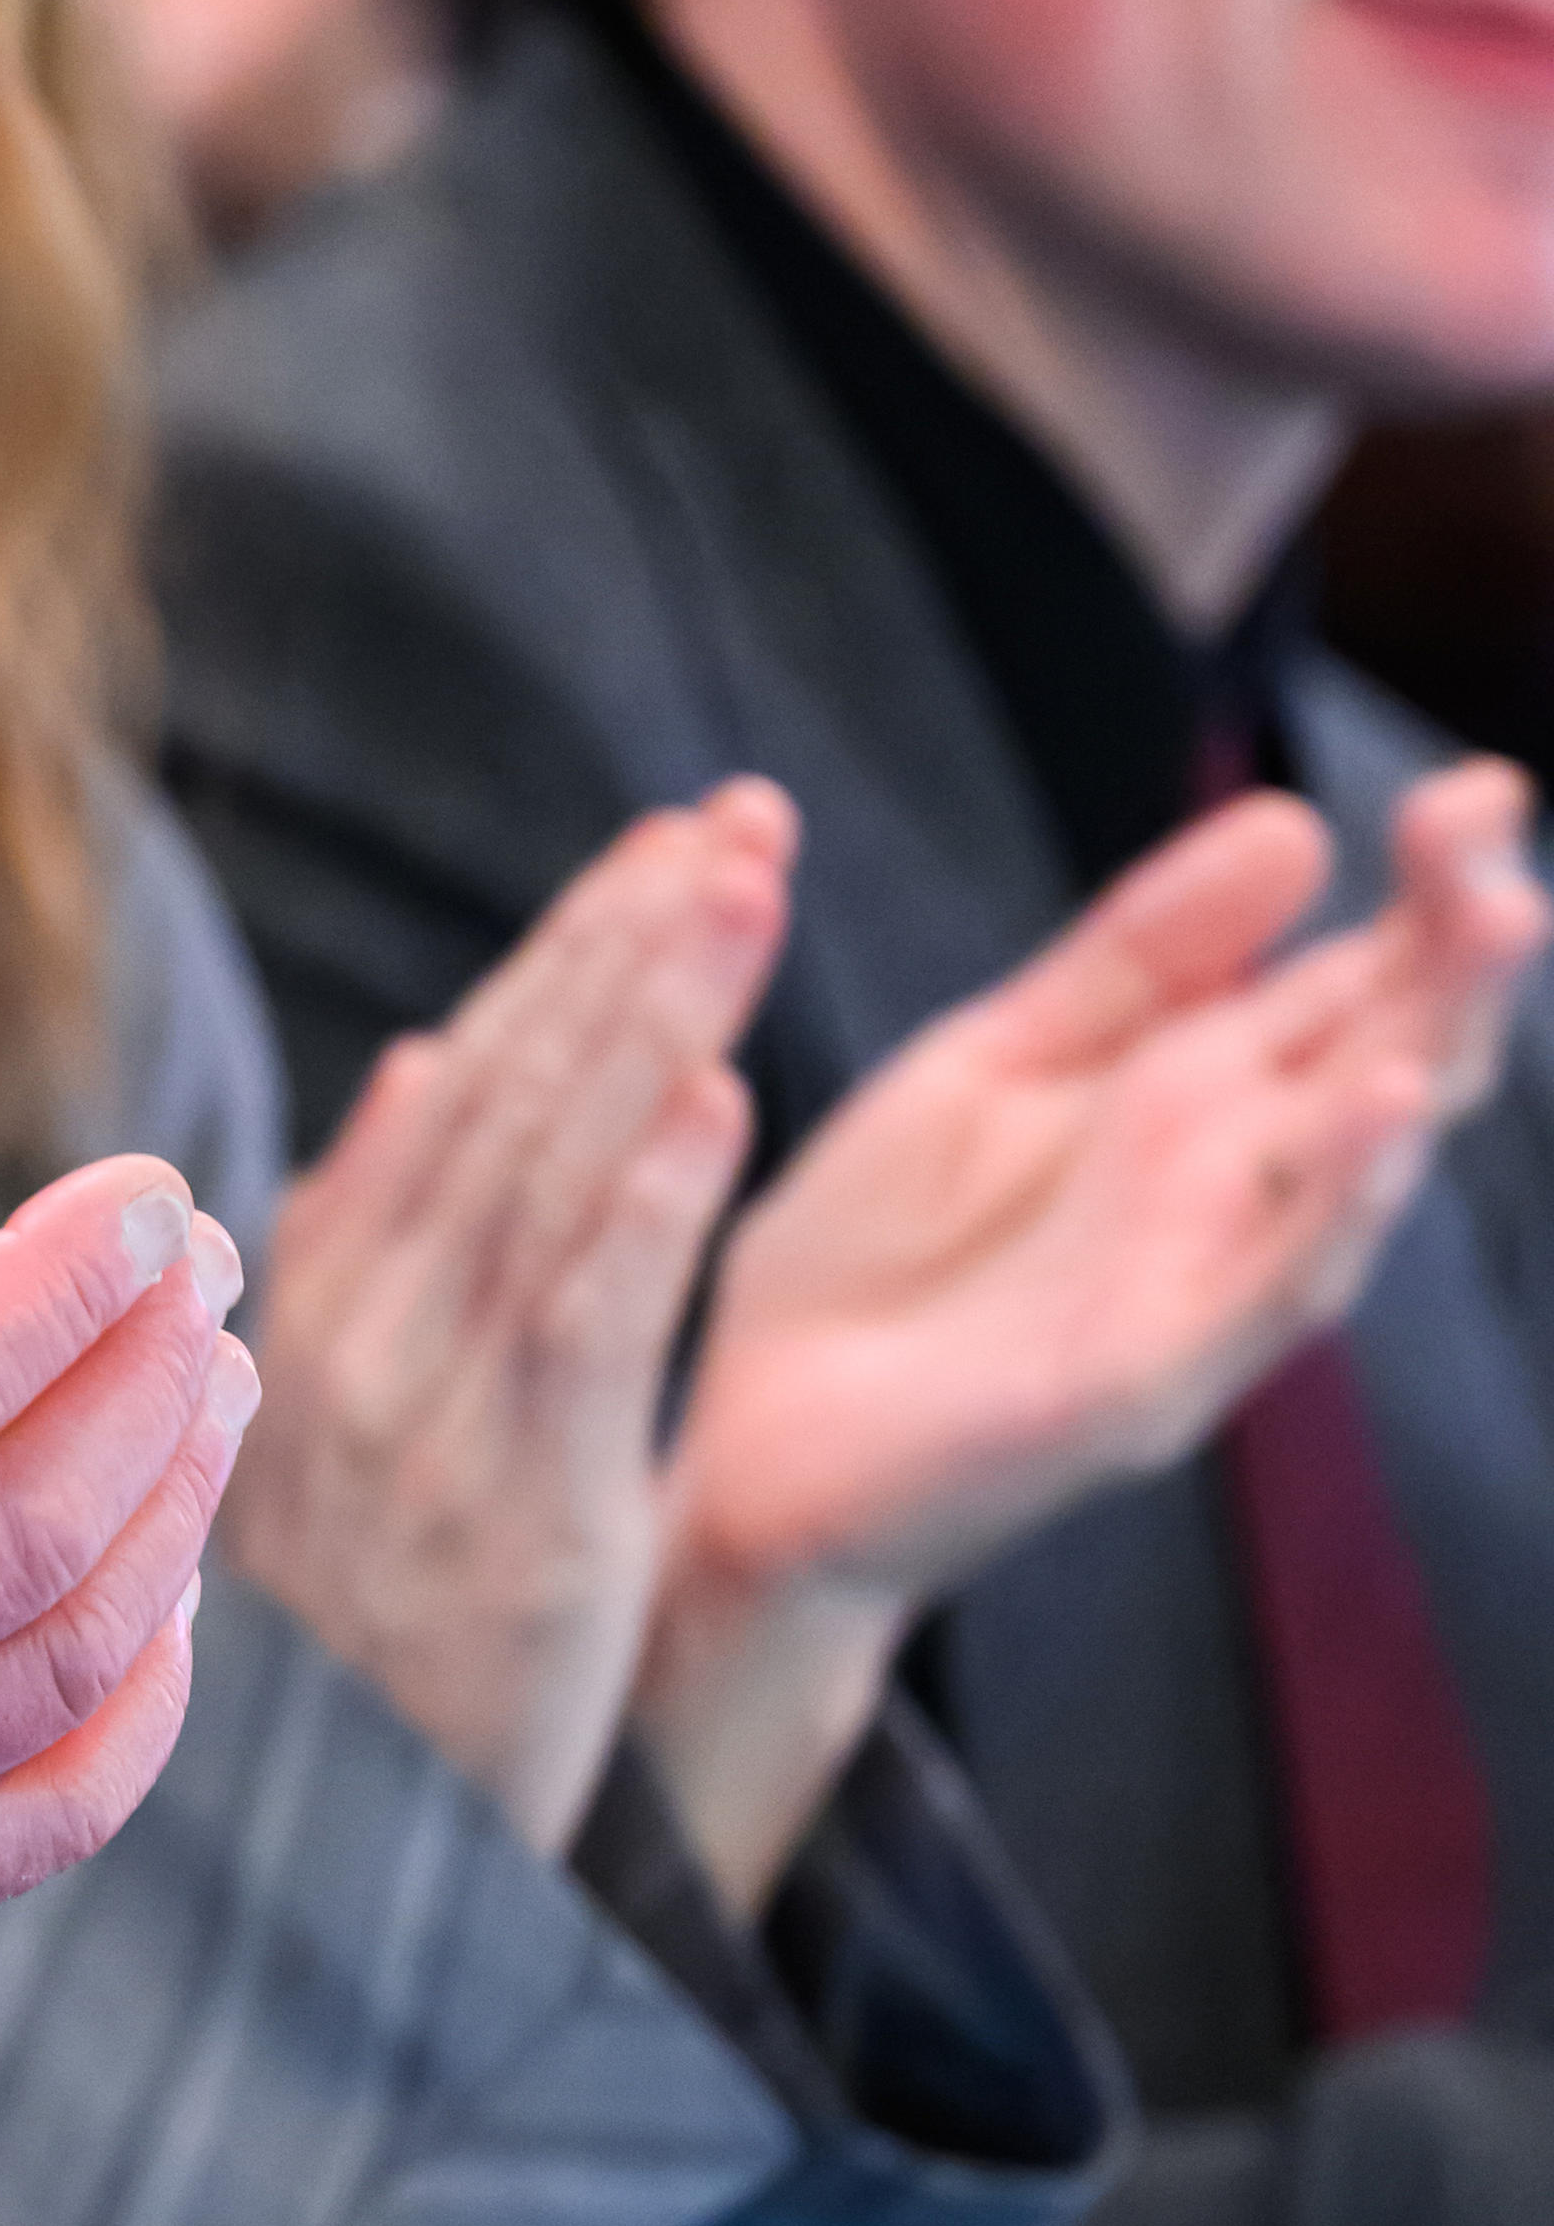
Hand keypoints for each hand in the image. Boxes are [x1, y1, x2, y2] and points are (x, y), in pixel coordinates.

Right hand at [0, 1074, 246, 2225]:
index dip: (58, 1276)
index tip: (144, 1187)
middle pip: (37, 1502)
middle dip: (150, 1356)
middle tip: (202, 1251)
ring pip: (74, 1644)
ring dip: (174, 1497)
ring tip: (216, 1378)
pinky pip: (58, 1802)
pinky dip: (146, 1694)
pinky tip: (170, 1598)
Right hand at [221, 788, 783, 1849]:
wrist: (311, 1871)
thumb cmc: (332, 1648)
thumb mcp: (313, 1433)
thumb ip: (356, 1247)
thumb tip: (408, 1067)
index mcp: (312, 1307)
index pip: (455, 1089)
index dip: (567, 955)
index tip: (667, 843)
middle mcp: (354, 1340)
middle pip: (501, 1103)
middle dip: (626, 945)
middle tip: (736, 818)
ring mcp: (429, 1423)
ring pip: (544, 1181)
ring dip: (651, 1022)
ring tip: (744, 894)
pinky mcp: (516, 1517)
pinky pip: (580, 1335)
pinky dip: (643, 1207)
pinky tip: (712, 1100)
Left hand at [638, 768, 1544, 1908]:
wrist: (745, 1444)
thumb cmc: (879, 1265)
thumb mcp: (994, 1064)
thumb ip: (1136, 962)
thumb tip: (1296, 826)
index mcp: (1190, 1108)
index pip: (1346, 979)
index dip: (1419, 883)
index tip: (1478, 780)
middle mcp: (1227, 1196)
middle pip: (1386, 1051)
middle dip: (1452, 940)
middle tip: (1493, 808)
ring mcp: (1201, 1291)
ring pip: (1359, 1164)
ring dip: (1427, 1047)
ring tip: (1488, 921)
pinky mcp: (1145, 1382)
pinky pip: (1266, 1288)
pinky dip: (1334, 1199)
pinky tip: (1380, 1107)